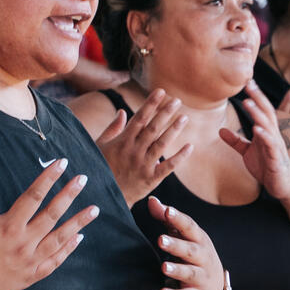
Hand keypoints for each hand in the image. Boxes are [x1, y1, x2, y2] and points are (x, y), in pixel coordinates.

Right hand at [0, 160, 99, 289]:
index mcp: (7, 226)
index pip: (33, 196)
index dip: (49, 178)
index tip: (62, 163)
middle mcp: (22, 243)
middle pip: (52, 215)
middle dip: (69, 195)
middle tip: (83, 179)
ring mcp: (28, 262)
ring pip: (60, 239)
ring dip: (78, 223)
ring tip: (94, 210)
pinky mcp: (29, 277)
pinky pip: (54, 262)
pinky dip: (68, 250)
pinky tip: (79, 238)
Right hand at [95, 88, 190, 204]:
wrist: (101, 198)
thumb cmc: (99, 169)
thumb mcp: (100, 146)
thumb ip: (112, 128)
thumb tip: (122, 111)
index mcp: (122, 141)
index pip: (139, 118)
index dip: (151, 104)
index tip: (161, 92)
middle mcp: (133, 151)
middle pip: (152, 128)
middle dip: (165, 113)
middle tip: (177, 100)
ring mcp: (143, 165)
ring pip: (161, 144)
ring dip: (174, 130)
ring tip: (184, 117)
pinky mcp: (150, 179)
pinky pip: (168, 167)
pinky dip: (179, 157)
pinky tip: (190, 147)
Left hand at [148, 196, 225, 289]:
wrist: (214, 286)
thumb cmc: (193, 254)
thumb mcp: (185, 237)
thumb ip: (168, 220)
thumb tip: (151, 201)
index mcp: (199, 240)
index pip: (190, 227)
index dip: (179, 219)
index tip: (167, 211)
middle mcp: (203, 257)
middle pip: (190, 250)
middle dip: (176, 245)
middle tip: (160, 240)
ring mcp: (202, 277)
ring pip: (190, 273)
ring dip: (177, 270)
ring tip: (163, 267)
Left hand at [220, 83, 289, 201]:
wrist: (283, 185)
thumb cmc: (267, 167)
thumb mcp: (248, 152)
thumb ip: (236, 141)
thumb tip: (220, 130)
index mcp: (266, 132)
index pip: (262, 110)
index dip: (255, 96)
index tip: (247, 82)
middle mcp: (273, 135)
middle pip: (266, 112)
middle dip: (258, 97)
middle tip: (249, 83)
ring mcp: (275, 146)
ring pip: (267, 126)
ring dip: (257, 113)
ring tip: (248, 102)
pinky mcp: (276, 159)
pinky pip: (271, 145)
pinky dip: (264, 136)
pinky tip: (256, 129)